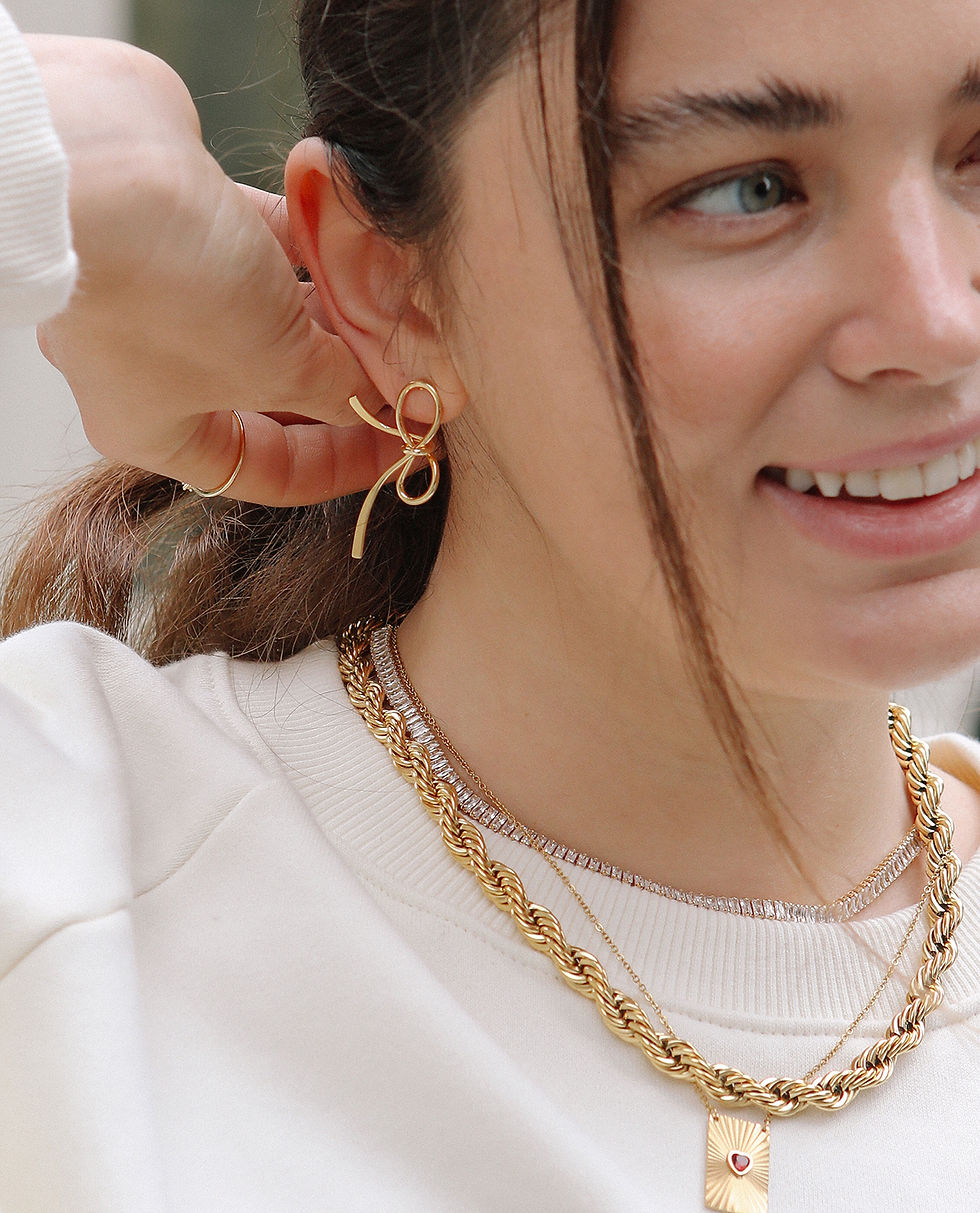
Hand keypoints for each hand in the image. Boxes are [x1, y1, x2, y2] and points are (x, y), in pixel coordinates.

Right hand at [30, 36, 401, 504]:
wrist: (94, 162)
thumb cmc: (170, 294)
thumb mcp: (276, 367)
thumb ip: (340, 388)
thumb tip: (392, 399)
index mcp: (160, 431)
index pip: (269, 471)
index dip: (345, 465)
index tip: (407, 445)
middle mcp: (158, 368)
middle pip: (279, 395)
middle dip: (351, 383)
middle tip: (421, 373)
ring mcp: (170, 291)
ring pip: (277, 318)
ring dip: (342, 314)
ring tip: (407, 310)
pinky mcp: (185, 218)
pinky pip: (265, 248)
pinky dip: (314, 250)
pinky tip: (366, 249)